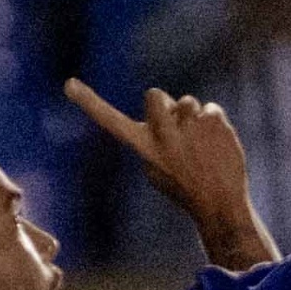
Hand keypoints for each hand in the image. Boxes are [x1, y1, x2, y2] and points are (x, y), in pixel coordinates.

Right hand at [66, 80, 275, 272]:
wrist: (221, 204)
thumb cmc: (184, 187)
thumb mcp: (156, 170)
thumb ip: (150, 139)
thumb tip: (160, 109)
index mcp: (144, 148)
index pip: (111, 121)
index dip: (89, 103)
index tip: (69, 84)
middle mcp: (163, 136)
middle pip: (154, 94)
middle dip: (165, 103)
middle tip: (178, 128)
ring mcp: (190, 129)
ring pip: (188, 101)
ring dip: (194, 116)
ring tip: (201, 144)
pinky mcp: (214, 123)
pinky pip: (211, 108)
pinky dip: (216, 124)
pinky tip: (218, 147)